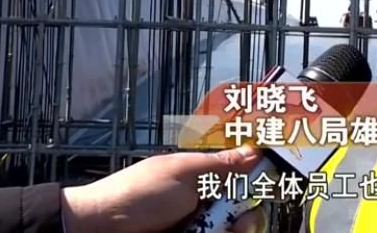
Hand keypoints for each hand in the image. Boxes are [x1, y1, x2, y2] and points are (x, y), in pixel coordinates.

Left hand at [61, 145, 265, 232]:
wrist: (99, 229)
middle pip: (244, 216)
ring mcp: (195, 228)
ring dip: (232, 231)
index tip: (277, 187)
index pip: (243, 182)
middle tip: (238, 223)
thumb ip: (222, 165)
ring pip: (231, 231)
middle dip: (247, 220)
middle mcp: (202, 206)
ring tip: (221, 232)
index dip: (261, 185)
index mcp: (203, 180)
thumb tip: (255, 151)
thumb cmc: (138, 194)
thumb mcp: (184, 173)